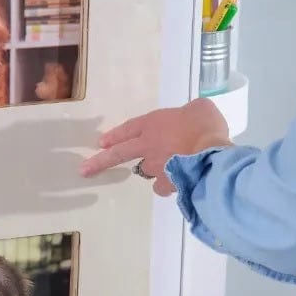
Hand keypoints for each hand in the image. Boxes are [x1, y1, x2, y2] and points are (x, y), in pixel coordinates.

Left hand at [80, 98, 230, 195]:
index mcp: (153, 123)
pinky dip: (167, 185)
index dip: (115, 135)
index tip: (101, 143)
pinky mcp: (167, 184)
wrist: (211, 153)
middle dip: (100, 162)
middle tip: (85, 170)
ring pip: (146, 171)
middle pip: (118, 154)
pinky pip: (162, 186)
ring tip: (166, 170)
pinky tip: (177, 183)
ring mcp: (155, 167)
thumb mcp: (199, 109)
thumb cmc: (205, 125)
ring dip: (153, 169)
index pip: (128, 129)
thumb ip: (190, 114)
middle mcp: (148, 146)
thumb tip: (192, 118)